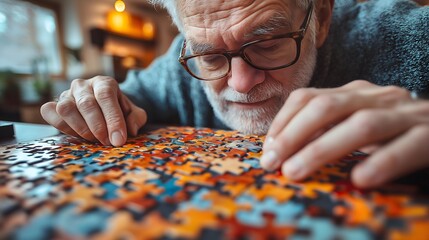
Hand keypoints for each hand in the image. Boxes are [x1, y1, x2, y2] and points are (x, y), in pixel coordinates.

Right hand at [40, 76, 146, 145]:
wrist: (103, 107)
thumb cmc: (119, 111)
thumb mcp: (134, 113)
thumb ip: (136, 119)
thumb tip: (130, 130)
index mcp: (104, 83)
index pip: (106, 96)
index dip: (112, 119)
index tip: (118, 139)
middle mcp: (83, 85)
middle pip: (86, 104)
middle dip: (98, 127)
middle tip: (108, 143)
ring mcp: (67, 94)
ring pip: (66, 108)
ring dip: (80, 128)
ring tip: (94, 140)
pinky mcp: (54, 104)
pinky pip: (50, 113)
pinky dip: (60, 125)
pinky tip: (76, 135)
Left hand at [261, 80, 428, 187]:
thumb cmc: (396, 134)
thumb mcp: (358, 126)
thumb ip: (329, 131)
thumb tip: (284, 150)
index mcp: (356, 94)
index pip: (309, 98)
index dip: (283, 122)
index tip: (267, 149)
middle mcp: (378, 97)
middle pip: (327, 107)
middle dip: (293, 135)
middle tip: (272, 163)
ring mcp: (406, 114)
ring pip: (361, 125)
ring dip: (322, 149)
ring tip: (296, 171)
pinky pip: (406, 146)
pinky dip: (381, 162)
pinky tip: (359, 179)